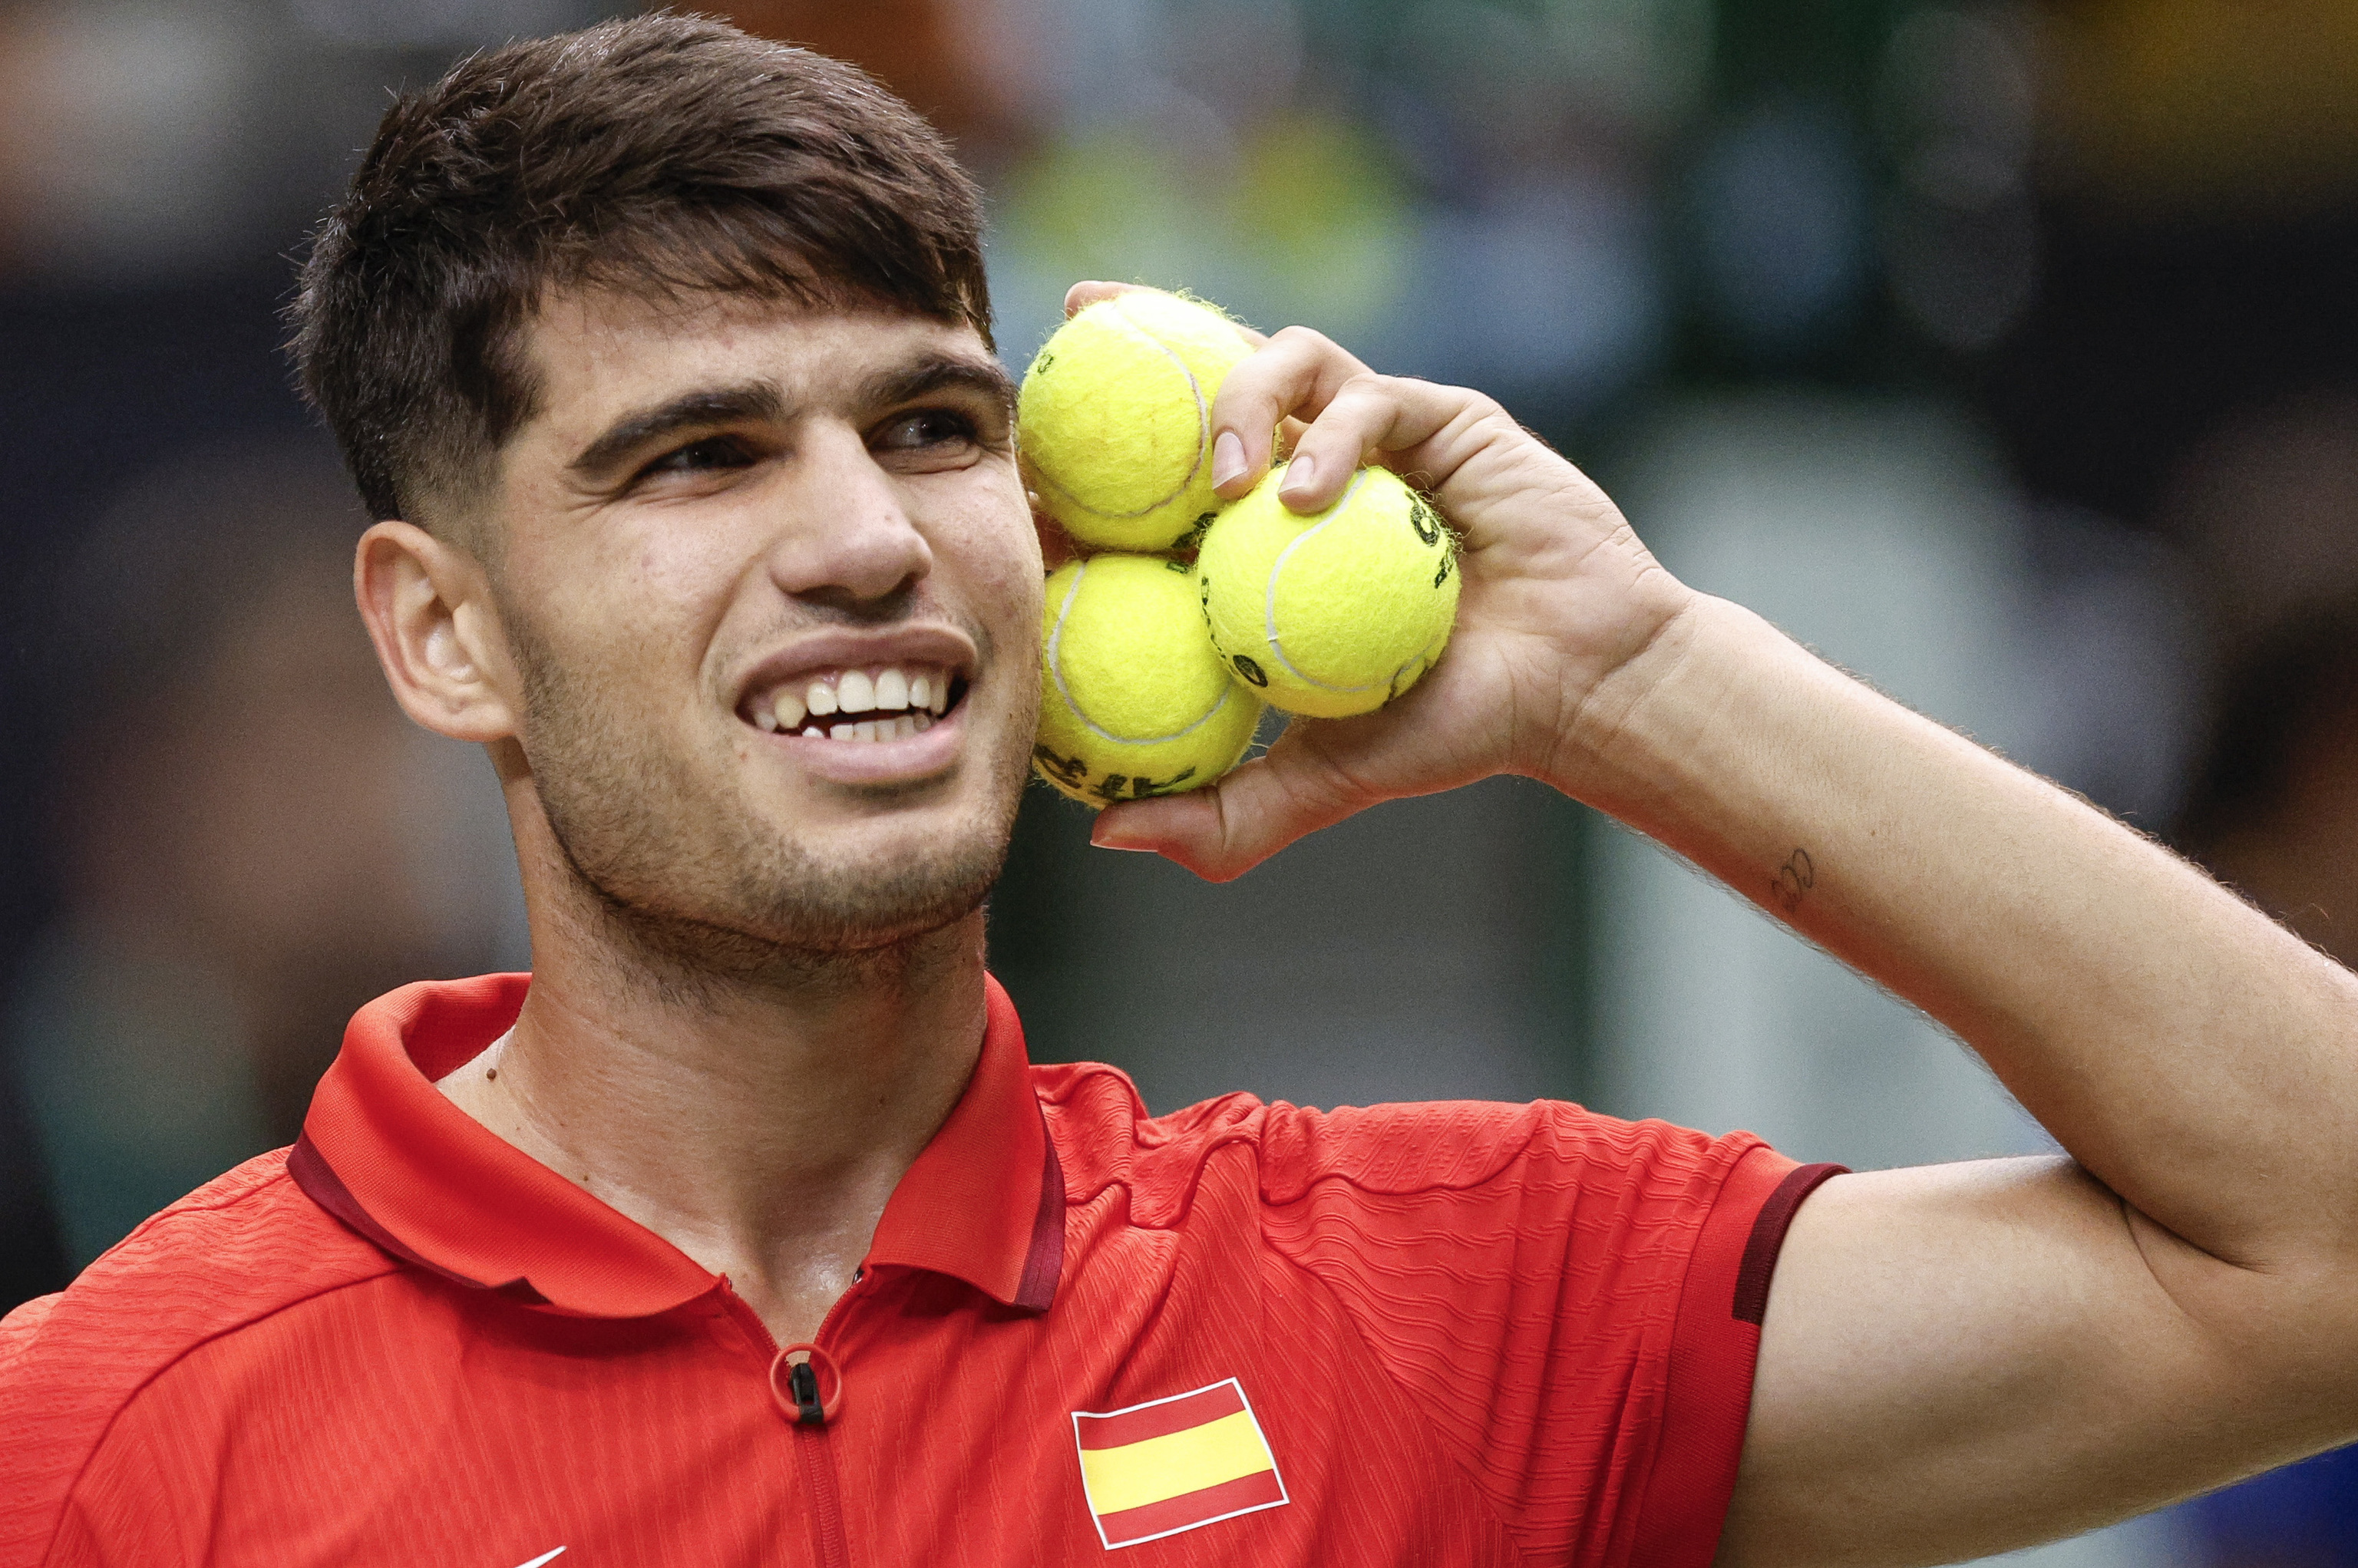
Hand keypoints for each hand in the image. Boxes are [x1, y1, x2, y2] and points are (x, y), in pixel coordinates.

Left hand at [1062, 281, 1695, 879]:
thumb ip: (1224, 816)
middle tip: (1069, 351)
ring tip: (1222, 484)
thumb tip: (1103, 835)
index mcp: (1256, 540)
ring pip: (1275, 363)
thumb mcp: (1322, 781)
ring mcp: (1364, 435)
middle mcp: (1300, 470)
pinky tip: (1314, 496)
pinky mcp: (1431, 414)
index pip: (1152, 482)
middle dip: (1126, 344)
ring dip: (1234, 404)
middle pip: (1198, 380)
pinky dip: (1328, 436)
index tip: (1022, 469)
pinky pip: (1361, 396)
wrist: (1577, 686)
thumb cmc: (1452, 726)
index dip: (1083, 459)